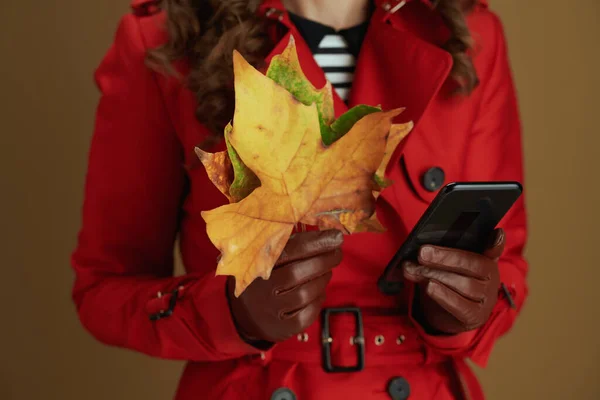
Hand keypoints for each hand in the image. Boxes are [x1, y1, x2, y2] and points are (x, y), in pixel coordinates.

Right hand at [228, 229, 342, 344]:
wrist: (244, 314)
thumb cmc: (264, 277)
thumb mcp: (266, 257)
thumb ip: (290, 245)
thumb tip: (328, 234)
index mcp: (258, 264)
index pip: (290, 250)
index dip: (316, 242)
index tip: (336, 237)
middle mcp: (262, 287)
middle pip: (298, 272)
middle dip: (324, 260)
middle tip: (337, 252)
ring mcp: (272, 310)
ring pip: (305, 293)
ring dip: (323, 279)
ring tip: (327, 271)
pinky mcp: (282, 328)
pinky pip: (308, 313)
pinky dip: (318, 300)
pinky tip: (319, 292)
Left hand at [402, 229, 504, 334]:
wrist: (447, 315)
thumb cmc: (447, 283)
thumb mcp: (441, 266)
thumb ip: (433, 258)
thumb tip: (417, 255)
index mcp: (486, 260)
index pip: (493, 249)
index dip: (496, 242)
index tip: (497, 233)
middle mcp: (491, 279)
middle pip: (473, 265)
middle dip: (445, 257)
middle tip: (422, 253)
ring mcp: (486, 299)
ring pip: (465, 285)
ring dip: (438, 276)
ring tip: (418, 271)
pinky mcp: (476, 316)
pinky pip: (461, 306)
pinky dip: (444, 296)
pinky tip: (430, 287)